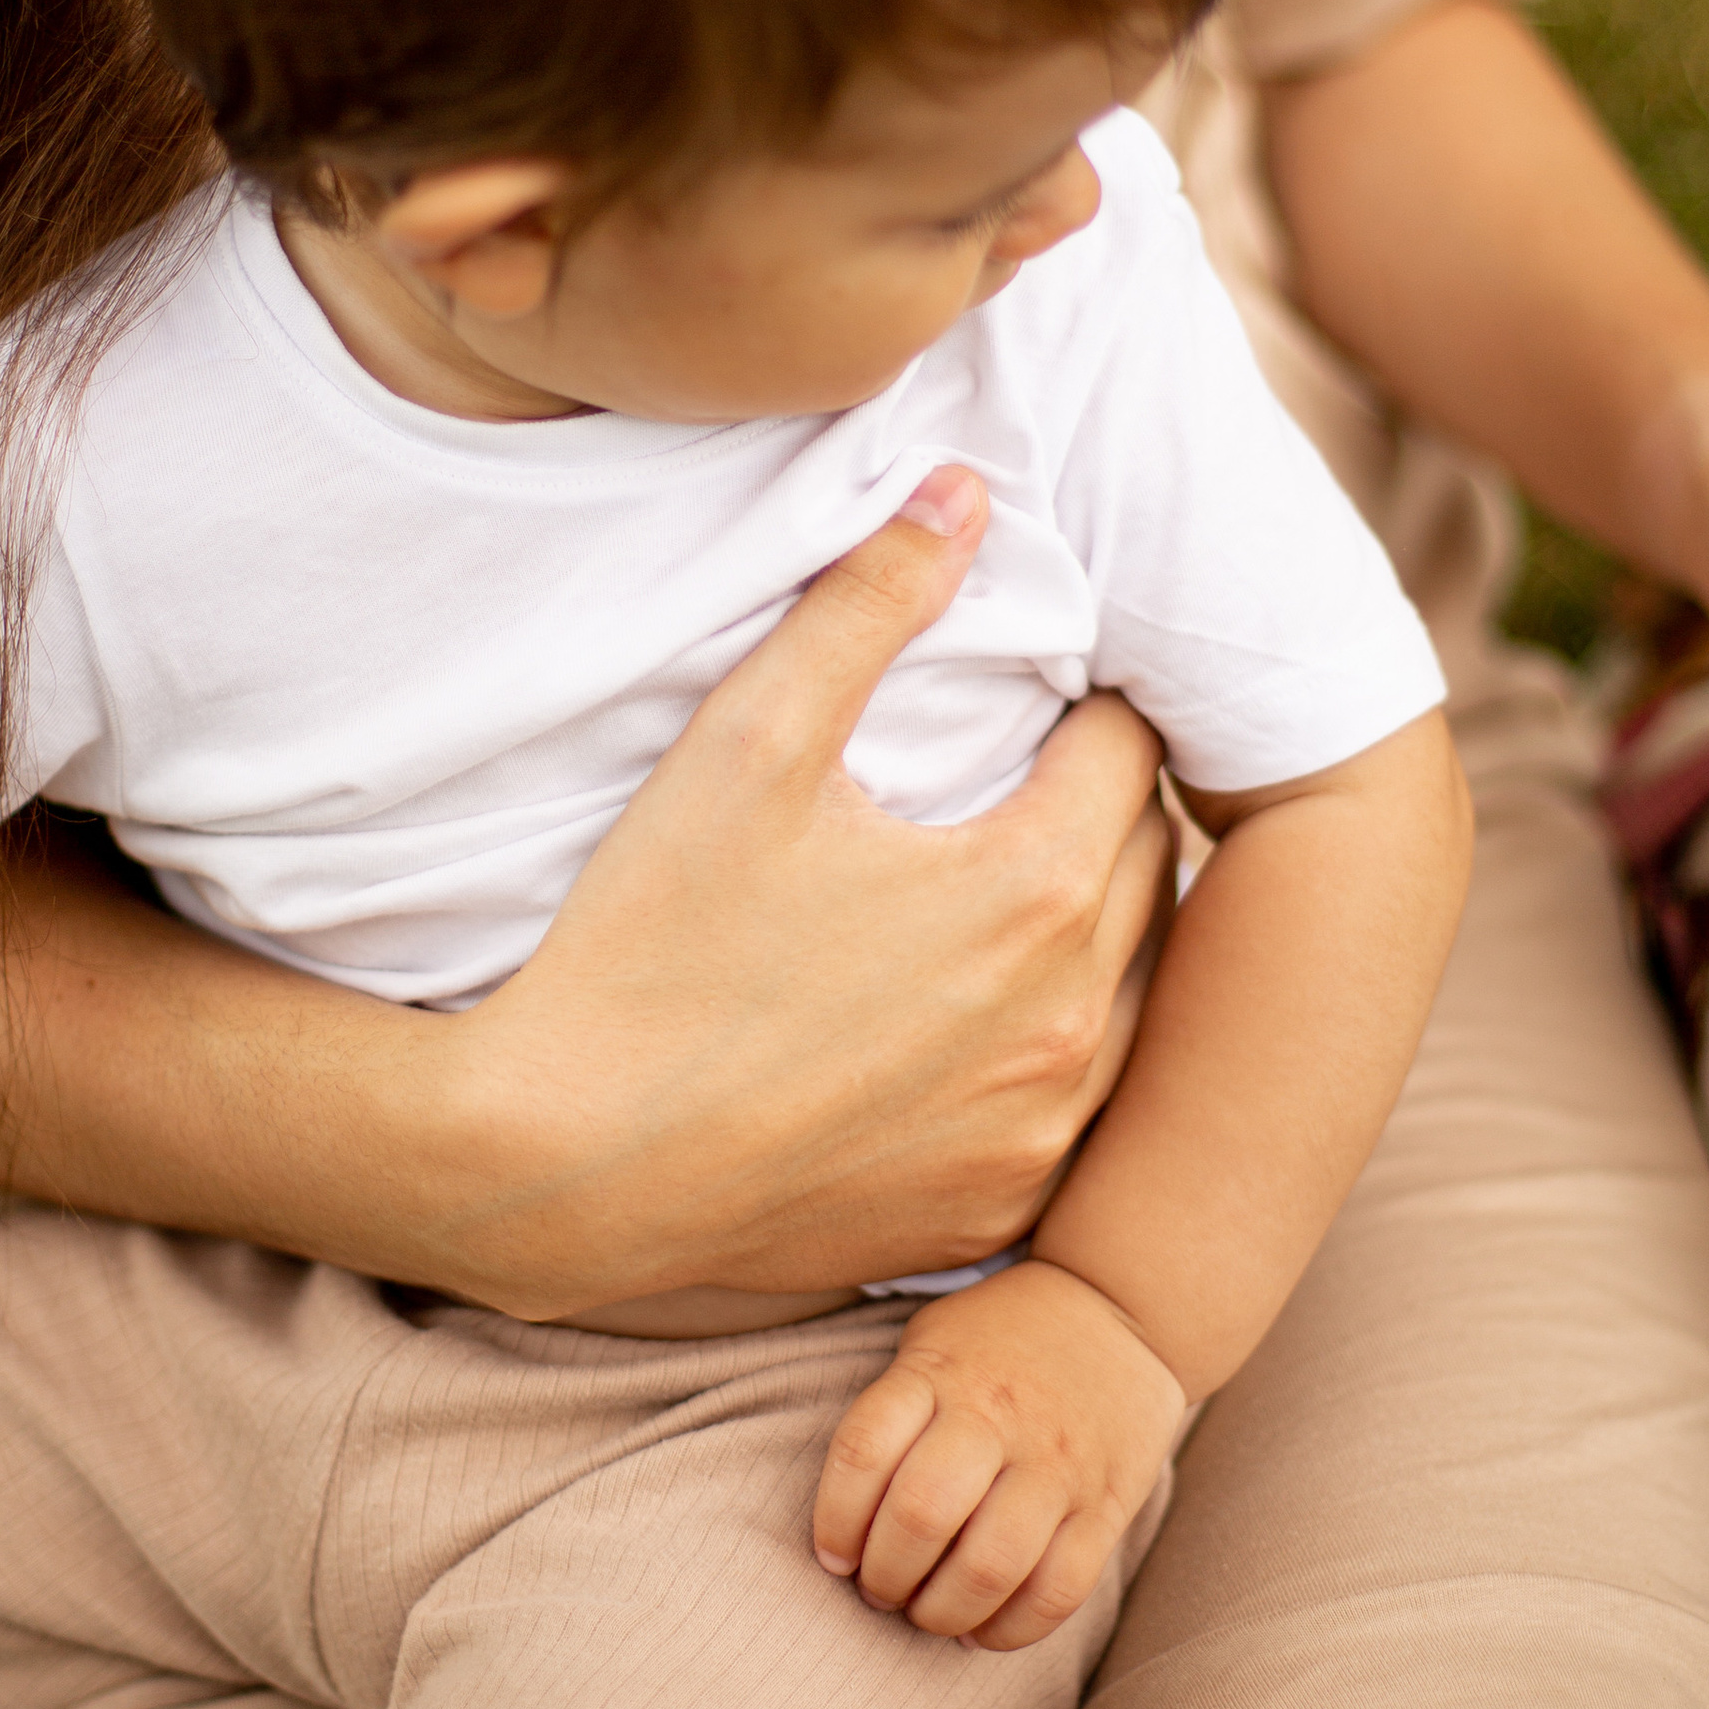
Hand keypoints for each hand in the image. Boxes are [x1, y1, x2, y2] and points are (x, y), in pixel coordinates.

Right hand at [0, 473, 1178, 1312]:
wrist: (554, 1169)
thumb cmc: (645, 945)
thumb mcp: (749, 743)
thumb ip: (869, 602)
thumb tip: (963, 489)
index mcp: (1033, 890)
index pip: (1129, 752)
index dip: (1082, 708)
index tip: (1036, 696)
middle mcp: (1071, 1025)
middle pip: (1154, 874)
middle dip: (1099, 815)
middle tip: (1022, 783)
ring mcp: (1038, 1139)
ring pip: (1138, 1003)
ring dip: (1096, 940)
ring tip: (1003, 899)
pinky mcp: (991, 1219)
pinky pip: (1077, 1121)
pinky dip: (1050, 1064)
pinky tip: (967, 1032)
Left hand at [811, 1259, 1186, 1650]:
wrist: (1119, 1311)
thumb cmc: (999, 1341)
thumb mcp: (931, 1341)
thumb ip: (890, 1413)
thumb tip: (847, 1527)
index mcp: (939, 1373)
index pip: (864, 1451)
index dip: (834, 1519)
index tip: (834, 1555)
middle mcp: (997, 1416)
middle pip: (922, 1514)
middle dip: (885, 1576)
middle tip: (879, 1589)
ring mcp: (1057, 1464)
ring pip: (989, 1566)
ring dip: (941, 1611)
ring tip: (926, 1612)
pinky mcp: (1106, 1506)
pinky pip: (1058, 1589)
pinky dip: (1011, 1629)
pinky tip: (982, 1629)